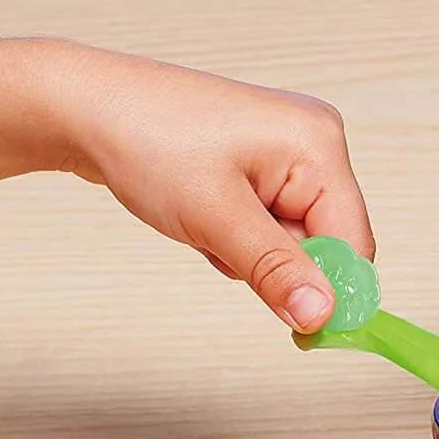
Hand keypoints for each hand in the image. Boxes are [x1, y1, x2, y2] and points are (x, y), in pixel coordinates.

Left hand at [57, 45, 375, 331]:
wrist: (84, 107)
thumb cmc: (146, 142)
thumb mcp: (214, 218)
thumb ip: (275, 270)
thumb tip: (321, 315)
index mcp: (319, 144)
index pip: (354, 242)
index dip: (331, 291)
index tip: (301, 331)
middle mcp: (316, 141)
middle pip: (326, 241)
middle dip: (274, 260)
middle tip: (221, 243)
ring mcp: (290, 148)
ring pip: (294, 238)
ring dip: (250, 249)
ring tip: (202, 219)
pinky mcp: (265, 161)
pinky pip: (270, 222)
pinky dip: (238, 234)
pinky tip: (202, 212)